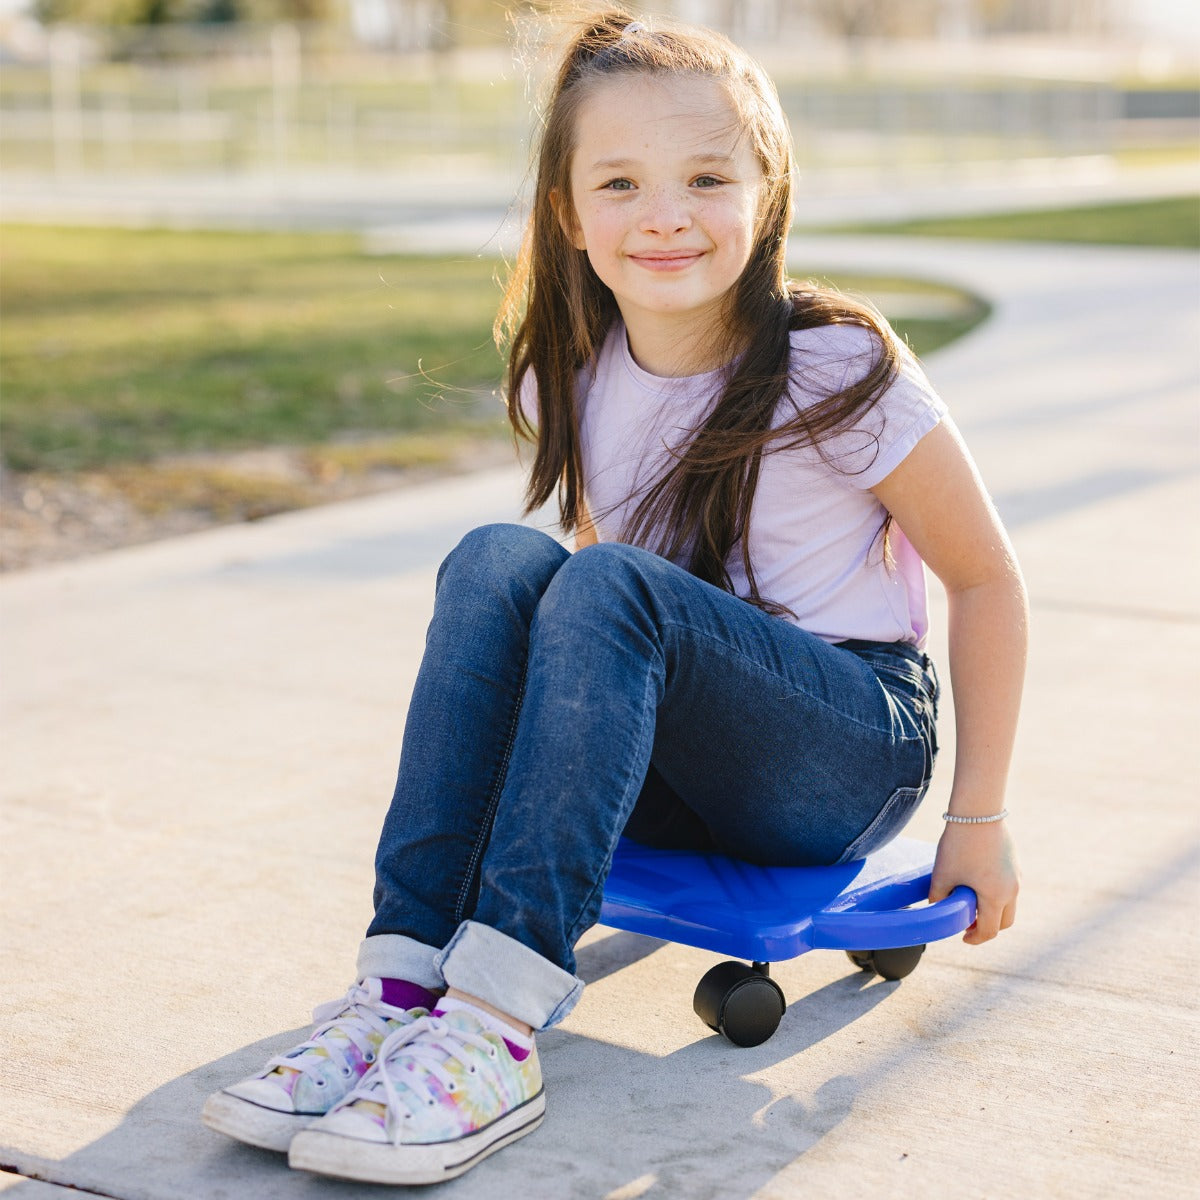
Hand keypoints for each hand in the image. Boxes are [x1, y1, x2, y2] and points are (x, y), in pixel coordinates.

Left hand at [928, 820, 1018, 944]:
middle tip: (967, 922)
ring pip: (1008, 903)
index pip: (990, 930)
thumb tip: (936, 907)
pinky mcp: (1014, 862)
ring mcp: (1016, 875)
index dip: (975, 938)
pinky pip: (1008, 885)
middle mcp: (1013, 889)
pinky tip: (977, 881)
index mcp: (996, 897)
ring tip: (970, 900)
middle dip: (987, 926)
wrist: (978, 811)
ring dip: (992, 908)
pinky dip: (996, 892)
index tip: (963, 937)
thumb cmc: (959, 845)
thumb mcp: (942, 874)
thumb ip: (938, 897)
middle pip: (1005, 921)